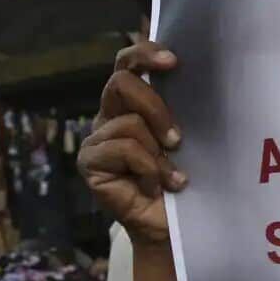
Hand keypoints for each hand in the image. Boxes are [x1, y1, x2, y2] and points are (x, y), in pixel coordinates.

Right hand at [78, 41, 184, 244]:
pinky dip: (148, 169)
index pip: (127, 63)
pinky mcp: (90, 162)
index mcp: (132, 103)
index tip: (174, 61)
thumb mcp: (186, 138)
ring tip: (168, 175)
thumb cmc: (182, 179)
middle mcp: (110, 114)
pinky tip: (155, 186)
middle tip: (176, 139)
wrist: (170, 226)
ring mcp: (97, 138)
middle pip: (122, 82)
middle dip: (156, 108)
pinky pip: (124, 148)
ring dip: (156, 152)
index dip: (144, 54)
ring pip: (129, 122)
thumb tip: (189, 73)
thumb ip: (180, 107)